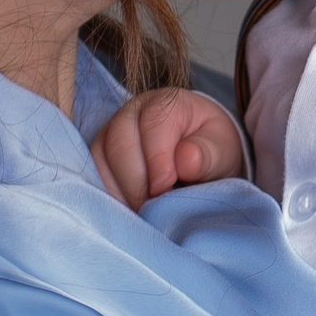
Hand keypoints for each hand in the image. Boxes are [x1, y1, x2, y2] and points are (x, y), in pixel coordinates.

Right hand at [89, 88, 246, 209]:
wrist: (197, 153)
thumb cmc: (209, 149)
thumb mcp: (221, 150)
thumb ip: (207, 154)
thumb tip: (186, 161)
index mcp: (167, 103)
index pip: (153, 124)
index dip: (158, 160)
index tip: (166, 188)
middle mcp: (133, 111)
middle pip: (120, 142)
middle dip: (136, 181)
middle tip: (153, 207)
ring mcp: (111, 131)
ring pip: (101, 158)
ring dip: (120, 190)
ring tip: (143, 211)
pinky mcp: (100, 153)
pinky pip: (93, 173)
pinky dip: (109, 194)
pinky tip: (128, 210)